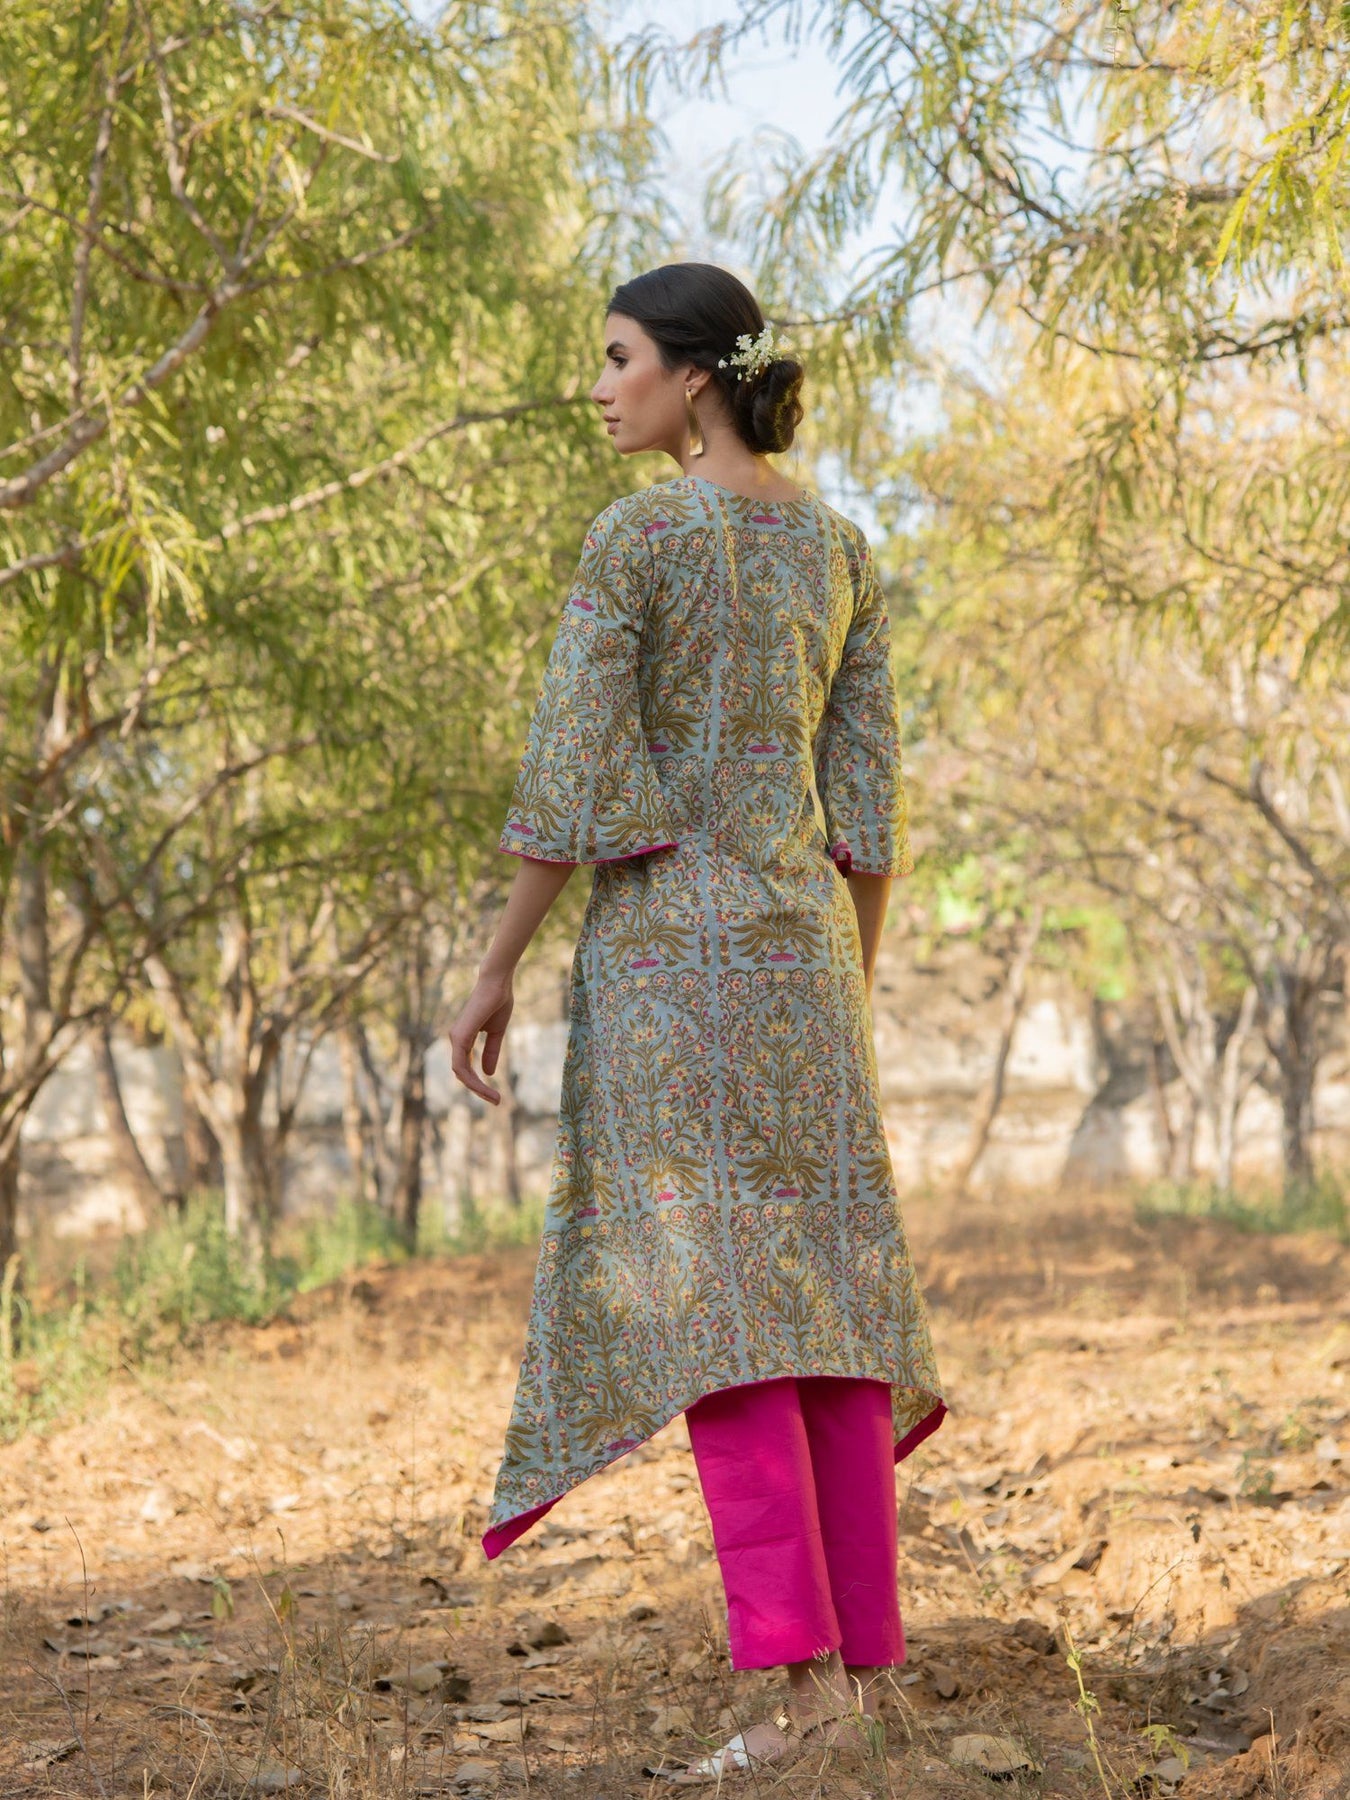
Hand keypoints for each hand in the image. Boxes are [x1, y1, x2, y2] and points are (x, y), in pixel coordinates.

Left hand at [449, 970, 514, 1103]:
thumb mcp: (496, 1033)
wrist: (497, 984)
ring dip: (477, 1088)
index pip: (466, 1068)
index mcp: (463, 1038)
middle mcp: (456, 1039)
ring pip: (461, 1073)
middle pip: (462, 1074)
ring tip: (494, 1098)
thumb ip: (491, 1052)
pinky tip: (485, 1085)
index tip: (495, 1095)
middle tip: (495, 1101)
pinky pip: (462, 1065)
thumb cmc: (497, 1002)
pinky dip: (472, 1079)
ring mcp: (456, 1038)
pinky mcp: (460, 1037)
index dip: (478, 1083)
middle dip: (478, 1090)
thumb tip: (488, 1073)